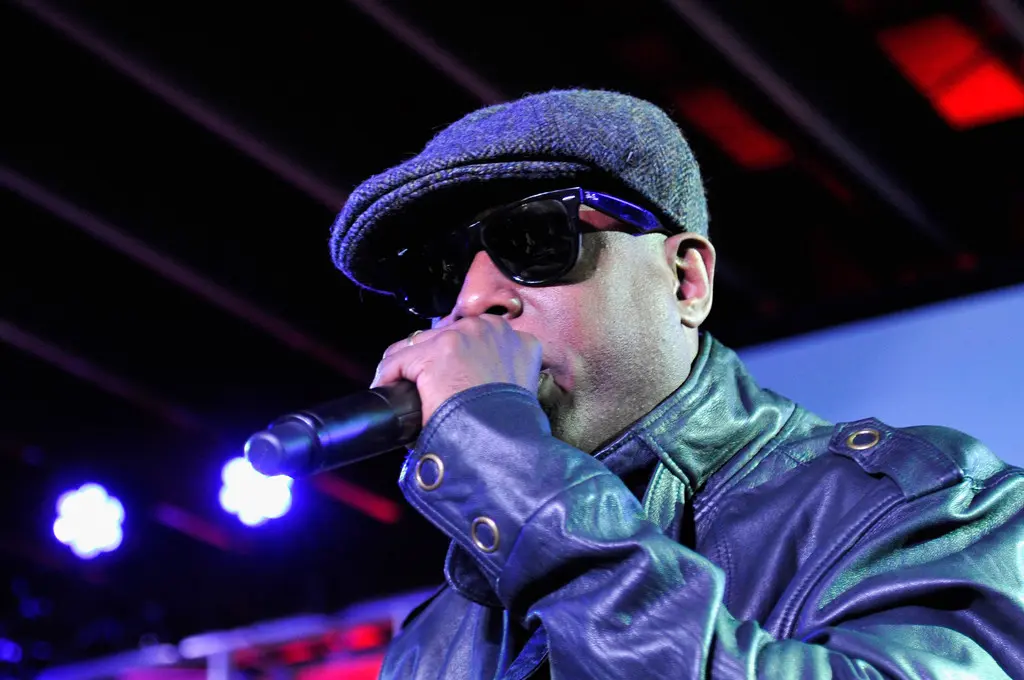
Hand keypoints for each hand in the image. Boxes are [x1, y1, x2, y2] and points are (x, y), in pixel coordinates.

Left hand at [371, 315, 543, 426]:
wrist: (504, 444)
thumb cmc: (511, 427)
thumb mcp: (516, 389)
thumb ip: (500, 374)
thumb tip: (473, 382)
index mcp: (515, 338)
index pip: (471, 336)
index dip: (454, 359)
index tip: (443, 377)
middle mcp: (490, 329)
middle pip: (443, 335)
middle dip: (431, 361)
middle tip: (423, 389)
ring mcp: (463, 337)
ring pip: (417, 345)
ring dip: (409, 369)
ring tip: (405, 393)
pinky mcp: (437, 351)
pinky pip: (397, 360)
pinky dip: (388, 377)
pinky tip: (390, 393)